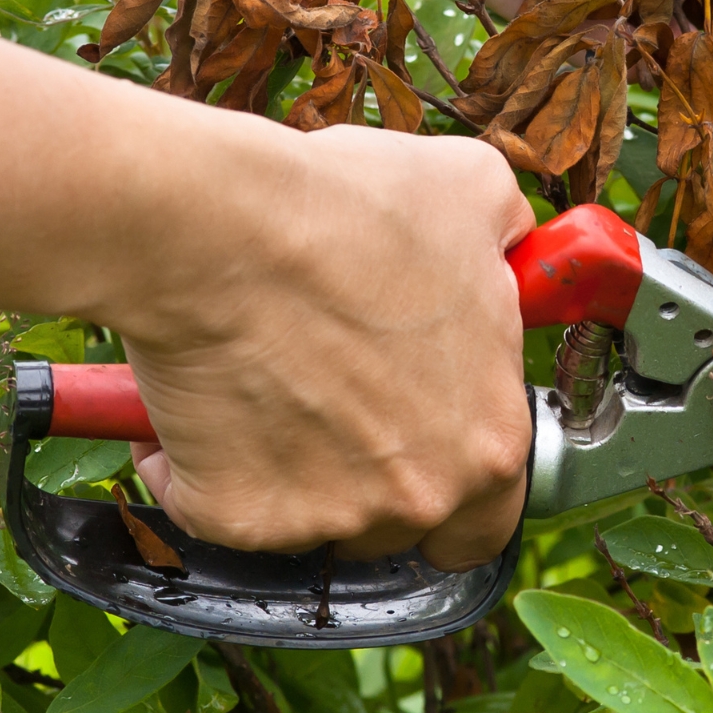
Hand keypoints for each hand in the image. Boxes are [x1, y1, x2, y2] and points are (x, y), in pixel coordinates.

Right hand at [122, 127, 536, 566]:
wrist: (223, 228)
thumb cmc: (346, 211)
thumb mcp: (473, 192)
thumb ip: (509, 234)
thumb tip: (510, 241)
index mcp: (491, 439)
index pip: (493, 514)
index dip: (459, 476)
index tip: (424, 439)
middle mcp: (422, 496)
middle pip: (401, 520)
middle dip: (370, 474)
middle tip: (333, 396)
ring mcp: (328, 517)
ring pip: (309, 517)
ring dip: (290, 466)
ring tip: (268, 373)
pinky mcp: (239, 518)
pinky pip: (216, 505)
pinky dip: (202, 462)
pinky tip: (203, 391)